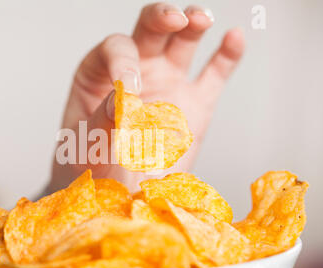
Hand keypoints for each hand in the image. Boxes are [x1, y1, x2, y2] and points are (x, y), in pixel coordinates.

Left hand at [49, 2, 243, 191]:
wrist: (116, 193)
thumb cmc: (93, 165)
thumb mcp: (88, 145)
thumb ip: (102, 120)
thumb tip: (121, 98)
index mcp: (100, 75)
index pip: (116, 49)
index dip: (123, 61)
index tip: (129, 90)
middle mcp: (135, 71)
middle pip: (150, 30)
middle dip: (162, 18)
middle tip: (174, 20)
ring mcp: (167, 83)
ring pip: (182, 41)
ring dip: (193, 24)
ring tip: (201, 19)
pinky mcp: (195, 103)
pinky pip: (214, 74)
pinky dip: (227, 55)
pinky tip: (234, 38)